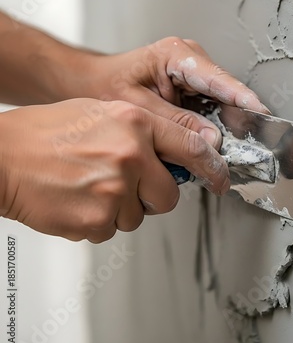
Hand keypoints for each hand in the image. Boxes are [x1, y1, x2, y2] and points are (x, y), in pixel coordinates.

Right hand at [0, 98, 229, 242]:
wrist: (1, 158)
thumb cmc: (45, 134)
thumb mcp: (102, 113)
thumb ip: (144, 132)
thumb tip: (178, 154)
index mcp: (134, 122)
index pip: (191, 147)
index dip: (212, 166)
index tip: (221, 178)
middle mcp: (130, 155)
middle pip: (169, 196)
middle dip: (152, 196)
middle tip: (125, 185)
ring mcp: (114, 190)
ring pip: (138, 217)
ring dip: (120, 208)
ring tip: (88, 186)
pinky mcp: (96, 220)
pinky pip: (112, 230)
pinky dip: (98, 221)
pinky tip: (77, 200)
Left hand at [72, 37, 270, 148]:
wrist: (94, 84)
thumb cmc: (107, 86)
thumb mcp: (137, 107)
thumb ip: (175, 122)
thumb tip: (212, 138)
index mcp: (176, 55)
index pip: (218, 79)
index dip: (242, 99)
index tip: (260, 115)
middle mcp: (191, 61)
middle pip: (226, 93)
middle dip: (236, 121)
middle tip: (241, 149)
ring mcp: (196, 75)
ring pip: (223, 104)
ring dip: (226, 129)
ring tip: (226, 153)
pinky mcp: (195, 90)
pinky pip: (213, 110)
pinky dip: (214, 129)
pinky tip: (212, 147)